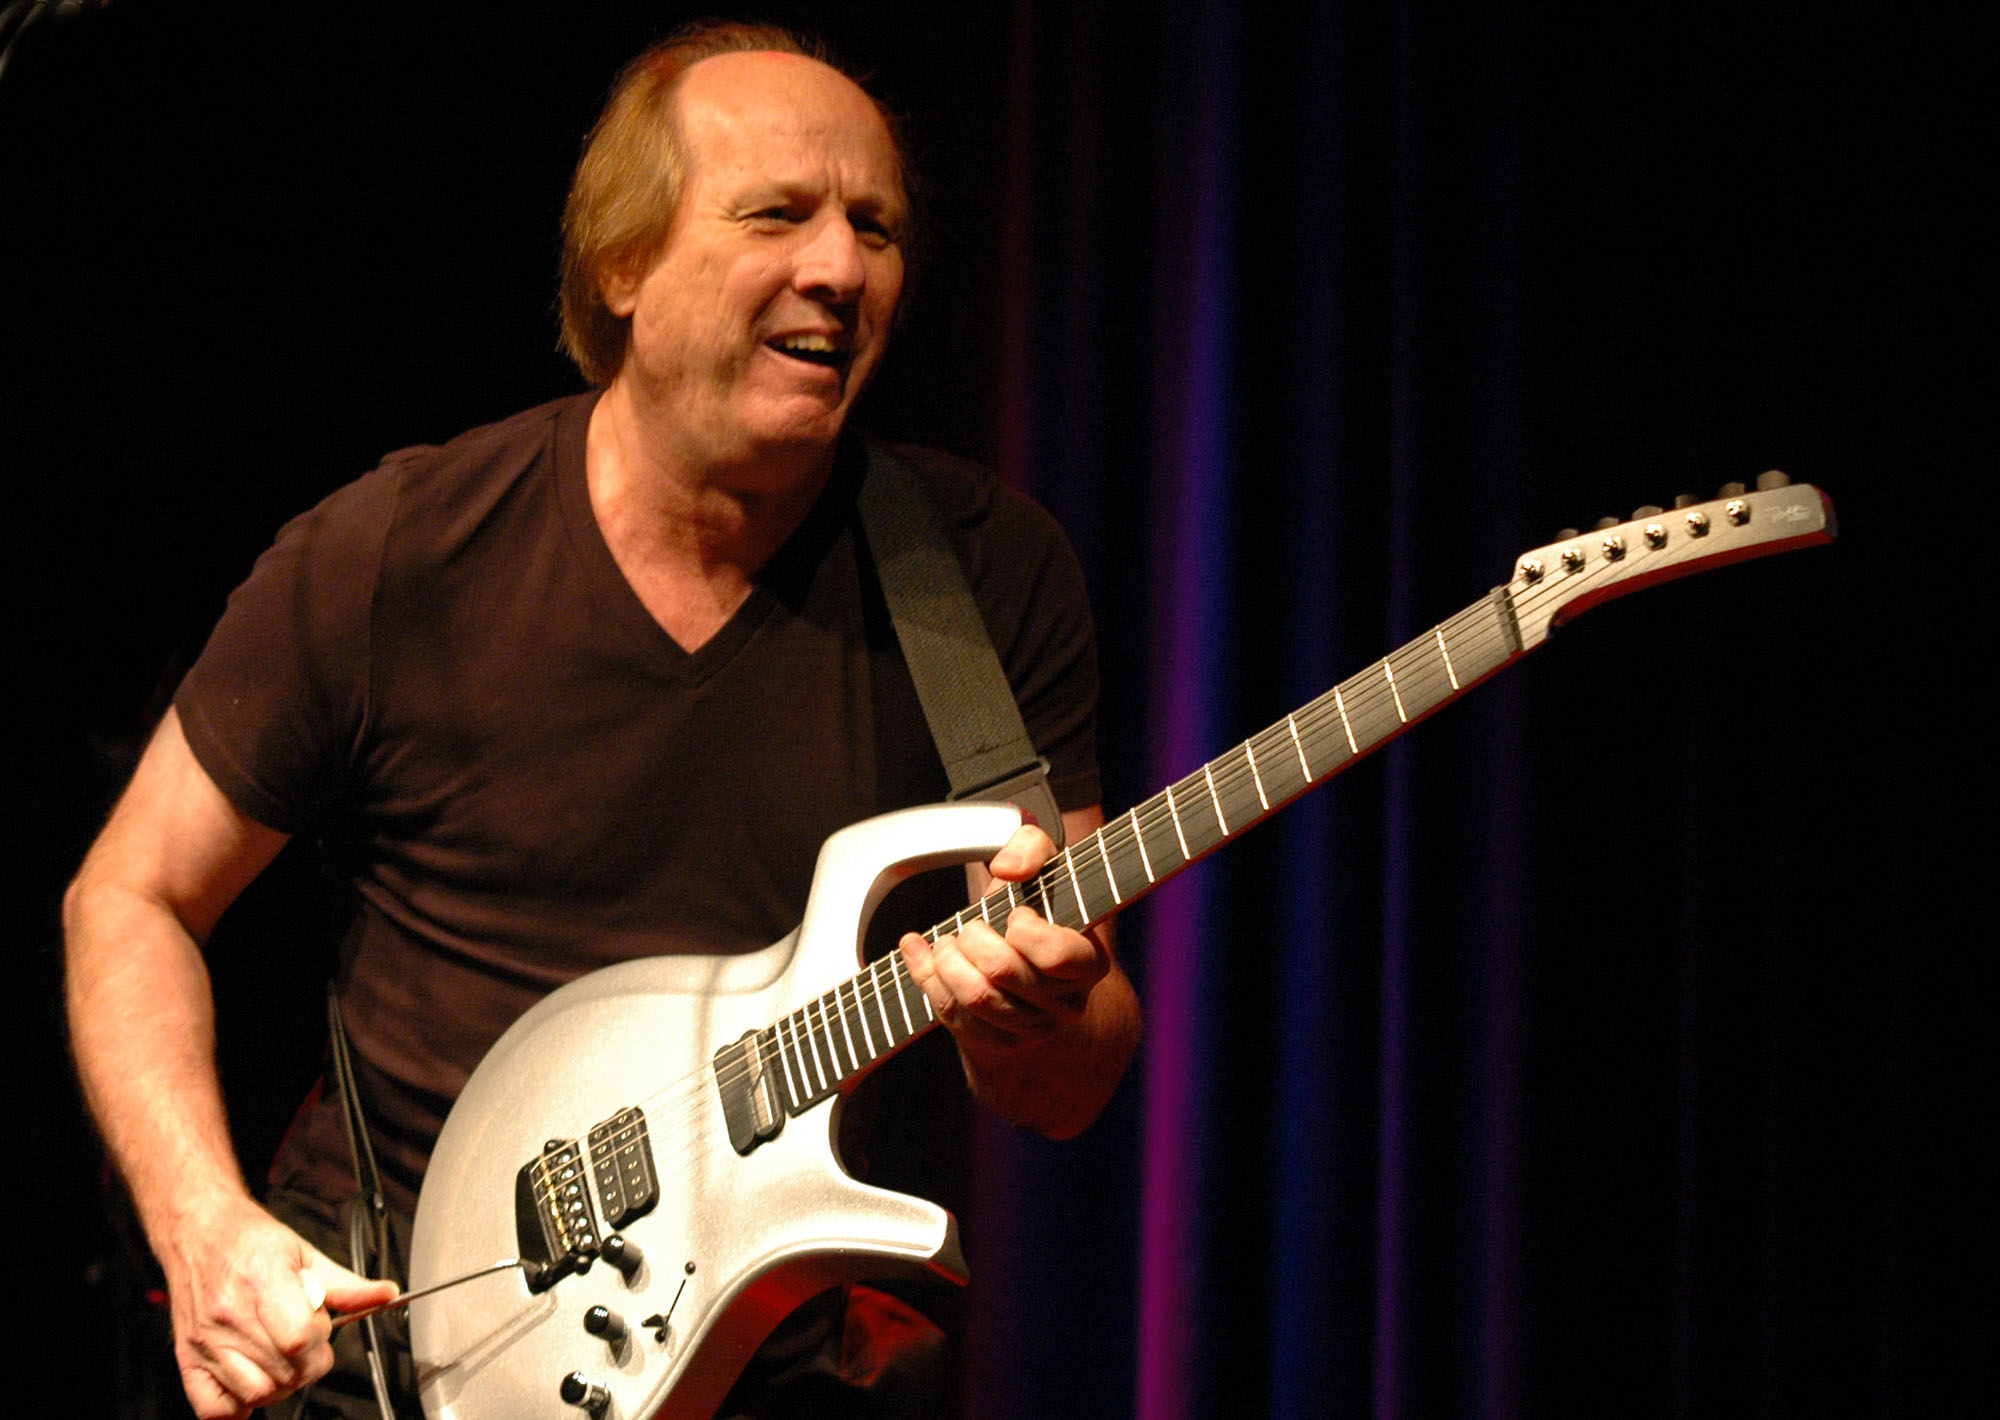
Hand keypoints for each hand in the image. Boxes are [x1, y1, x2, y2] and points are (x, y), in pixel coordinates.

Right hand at [162, 1192, 398, 1418]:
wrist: (199, 1233)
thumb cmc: (250, 1241)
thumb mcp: (305, 1253)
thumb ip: (347, 1285)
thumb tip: (386, 1295)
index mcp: (262, 1282)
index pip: (299, 1338)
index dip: (319, 1338)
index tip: (319, 1324)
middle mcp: (229, 1316)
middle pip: (285, 1371)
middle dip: (309, 1361)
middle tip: (306, 1340)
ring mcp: (206, 1342)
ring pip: (256, 1394)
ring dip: (281, 1383)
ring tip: (282, 1357)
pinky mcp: (187, 1360)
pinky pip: (215, 1410)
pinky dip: (238, 1405)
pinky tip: (252, 1378)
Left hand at [899, 824, 1109, 1048]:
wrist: (1030, 959)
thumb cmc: (1038, 909)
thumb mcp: (1044, 866)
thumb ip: (1032, 848)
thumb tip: (1008, 869)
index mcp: (1089, 963)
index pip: (1056, 954)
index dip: (1024, 929)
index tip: (1015, 914)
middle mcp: (1067, 1004)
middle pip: (1003, 973)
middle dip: (973, 938)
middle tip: (970, 925)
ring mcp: (1033, 1029)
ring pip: (975, 999)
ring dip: (947, 961)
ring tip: (946, 941)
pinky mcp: (997, 1042)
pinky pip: (953, 1015)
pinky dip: (926, 978)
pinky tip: (918, 952)